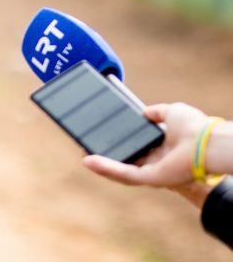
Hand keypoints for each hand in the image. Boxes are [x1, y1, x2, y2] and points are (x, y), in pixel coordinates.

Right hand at [83, 102, 206, 187]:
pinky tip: (89, 160)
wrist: (205, 142)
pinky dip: (105, 168)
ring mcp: (152, 172)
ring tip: (83, 155)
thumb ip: (155, 112)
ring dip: (101, 164)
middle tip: (87, 146)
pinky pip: (123, 173)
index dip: (119, 142)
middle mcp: (156, 162)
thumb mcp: (171, 112)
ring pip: (120, 169)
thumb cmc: (194, 127)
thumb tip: (142, 112)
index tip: (103, 135)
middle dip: (105, 155)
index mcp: (162, 147)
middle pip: (125, 160)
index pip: (136, 147)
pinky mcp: (149, 178)